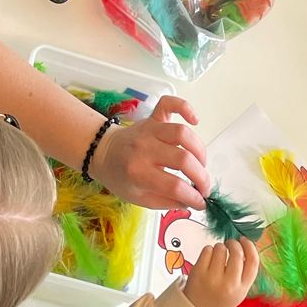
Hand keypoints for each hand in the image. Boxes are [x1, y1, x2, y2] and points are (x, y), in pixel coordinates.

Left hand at [90, 97, 209, 210]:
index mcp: (138, 172)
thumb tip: (192, 201)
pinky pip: (169, 104)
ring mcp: (149, 130)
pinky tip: (195, 120)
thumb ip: (166, 202)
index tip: (201, 202)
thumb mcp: (139, 198)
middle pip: (183, 160)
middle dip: (201, 177)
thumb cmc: (121, 177)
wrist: (102, 152)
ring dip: (199, 150)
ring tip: (201, 163)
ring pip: (182, 133)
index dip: (193, 196)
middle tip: (204, 187)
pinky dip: (185, 108)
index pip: (174, 186)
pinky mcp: (152, 118)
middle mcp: (144, 149)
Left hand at [182, 236, 259, 306]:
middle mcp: (229, 283)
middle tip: (229, 244)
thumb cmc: (220, 298)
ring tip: (217, 256)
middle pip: (237, 252)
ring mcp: (213, 277)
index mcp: (242, 289)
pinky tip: (207, 259)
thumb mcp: (238, 291)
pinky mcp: (198, 272)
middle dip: (233, 243)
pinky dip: (208, 250)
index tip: (244, 240)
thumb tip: (244, 247)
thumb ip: (244, 273)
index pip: (253, 262)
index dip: (250, 247)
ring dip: (219, 247)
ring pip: (220, 248)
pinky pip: (207, 249)